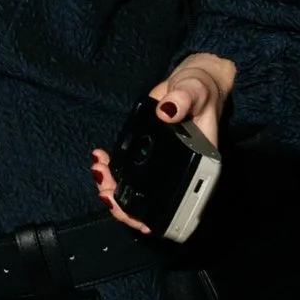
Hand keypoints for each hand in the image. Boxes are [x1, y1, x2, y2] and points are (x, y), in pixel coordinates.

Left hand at [91, 51, 236, 231]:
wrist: (189, 82)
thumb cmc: (201, 88)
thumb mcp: (195, 89)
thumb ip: (184, 98)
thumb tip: (167, 111)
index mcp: (198, 168)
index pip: (179, 205)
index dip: (155, 218)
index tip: (132, 212)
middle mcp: (180, 173)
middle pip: (150, 206)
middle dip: (123, 205)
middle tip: (105, 188)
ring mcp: (161, 167)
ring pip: (135, 192)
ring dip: (112, 189)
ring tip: (99, 169)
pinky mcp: (146, 155)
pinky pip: (126, 172)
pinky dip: (110, 171)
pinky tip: (100, 158)